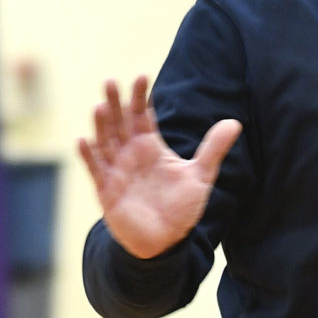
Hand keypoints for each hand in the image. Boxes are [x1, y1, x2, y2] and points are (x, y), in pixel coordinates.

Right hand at [77, 76, 241, 259]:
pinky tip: (82, 140)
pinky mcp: (107, 190)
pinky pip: (95, 170)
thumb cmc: (180, 207)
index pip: (142, 115)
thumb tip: (235, 122)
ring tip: (100, 106)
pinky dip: (88, 156)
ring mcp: (117, 171)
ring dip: (101, 125)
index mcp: (150, 146)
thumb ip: (213, 148)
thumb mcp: (200, 175)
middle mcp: (130, 154)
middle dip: (115, 102)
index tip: (143, 76)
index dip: (141, 97)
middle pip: (120, 122)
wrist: (165, 241)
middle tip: (110, 81)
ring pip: (105, 142)